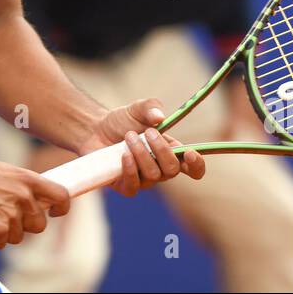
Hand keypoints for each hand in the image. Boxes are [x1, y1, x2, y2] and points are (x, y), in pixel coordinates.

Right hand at [0, 153, 71, 249]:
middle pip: (39, 225)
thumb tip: (38, 198)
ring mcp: (10, 214)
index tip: (54, 212)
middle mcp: (23, 196)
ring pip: (18, 236)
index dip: (60, 208)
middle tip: (6, 216)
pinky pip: (0, 244)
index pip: (60, 196)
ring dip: (4, 232)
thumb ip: (23, 185)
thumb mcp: (4, 171)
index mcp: (27, 179)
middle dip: (24, 225)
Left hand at [75, 98, 205, 196]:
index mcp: (170, 151)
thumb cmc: (122, 121)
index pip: (193, 167)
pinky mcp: (126, 186)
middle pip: (172, 170)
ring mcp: (144, 180)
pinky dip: (130, 170)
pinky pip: (134, 186)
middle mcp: (160, 169)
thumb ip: (150, 107)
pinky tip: (123, 155)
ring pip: (152, 175)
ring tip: (128, 137)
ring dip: (141, 154)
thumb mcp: (137, 108)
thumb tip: (159, 117)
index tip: (190, 153)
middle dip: (161, 150)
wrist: (95, 130)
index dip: (197, 164)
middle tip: (147, 132)